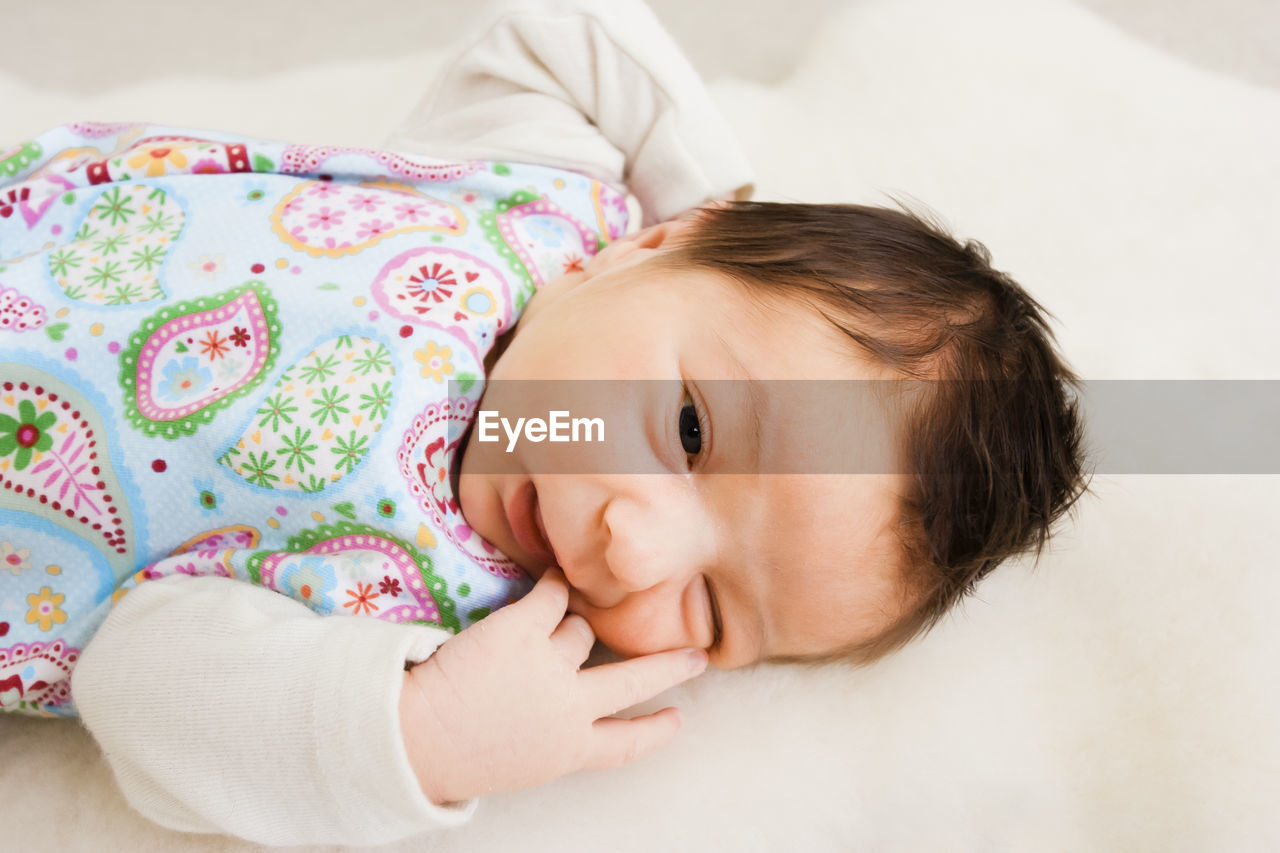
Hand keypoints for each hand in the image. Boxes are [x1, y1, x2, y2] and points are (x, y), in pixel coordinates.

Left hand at [399, 567, 707, 805]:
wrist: (414, 736)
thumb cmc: (455, 755)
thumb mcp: (519, 763)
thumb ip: (552, 735)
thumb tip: (572, 698)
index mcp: (569, 750)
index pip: (626, 743)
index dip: (655, 731)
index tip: (677, 719)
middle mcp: (571, 707)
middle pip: (634, 681)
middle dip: (670, 668)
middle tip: (696, 657)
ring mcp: (552, 665)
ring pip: (581, 631)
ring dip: (566, 626)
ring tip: (540, 629)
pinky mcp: (525, 628)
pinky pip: (552, 593)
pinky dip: (553, 582)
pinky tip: (552, 572)